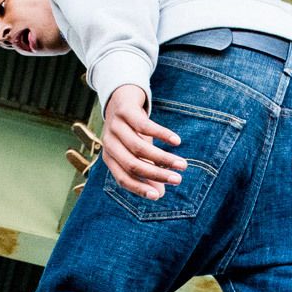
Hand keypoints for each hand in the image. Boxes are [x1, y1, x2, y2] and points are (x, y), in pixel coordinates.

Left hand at [101, 84, 184, 199]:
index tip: (158, 196)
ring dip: (163, 158)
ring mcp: (115, 126)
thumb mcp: (138, 152)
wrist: (122, 96)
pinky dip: (162, 135)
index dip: (139, 188)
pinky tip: (176, 142)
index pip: (122, 178)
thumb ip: (147, 170)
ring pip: (139, 148)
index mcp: (109, 157)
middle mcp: (109, 143)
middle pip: (132, 164)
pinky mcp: (125, 111)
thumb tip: (160, 194)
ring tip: (182, 164)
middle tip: (178, 180)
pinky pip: (144, 126)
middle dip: (156, 174)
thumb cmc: (131, 130)